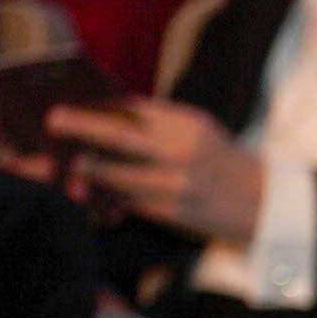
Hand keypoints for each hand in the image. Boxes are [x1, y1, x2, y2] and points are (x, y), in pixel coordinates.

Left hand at [47, 96, 265, 245]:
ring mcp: (176, 184)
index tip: (70, 105)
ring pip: (120, 174)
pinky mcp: (172, 212)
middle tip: (53, 121)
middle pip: (121, 137)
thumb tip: (114, 108)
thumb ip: (161, 119)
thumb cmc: (225, 162)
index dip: (99, 108)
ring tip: (70, 165)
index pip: (135, 111)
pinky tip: (93, 195)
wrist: (264, 205)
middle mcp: (181, 152)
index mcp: (187, 126)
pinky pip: (131, 202)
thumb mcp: (201, 129)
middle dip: (83, 128)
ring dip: (89, 169)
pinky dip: (109, 198)